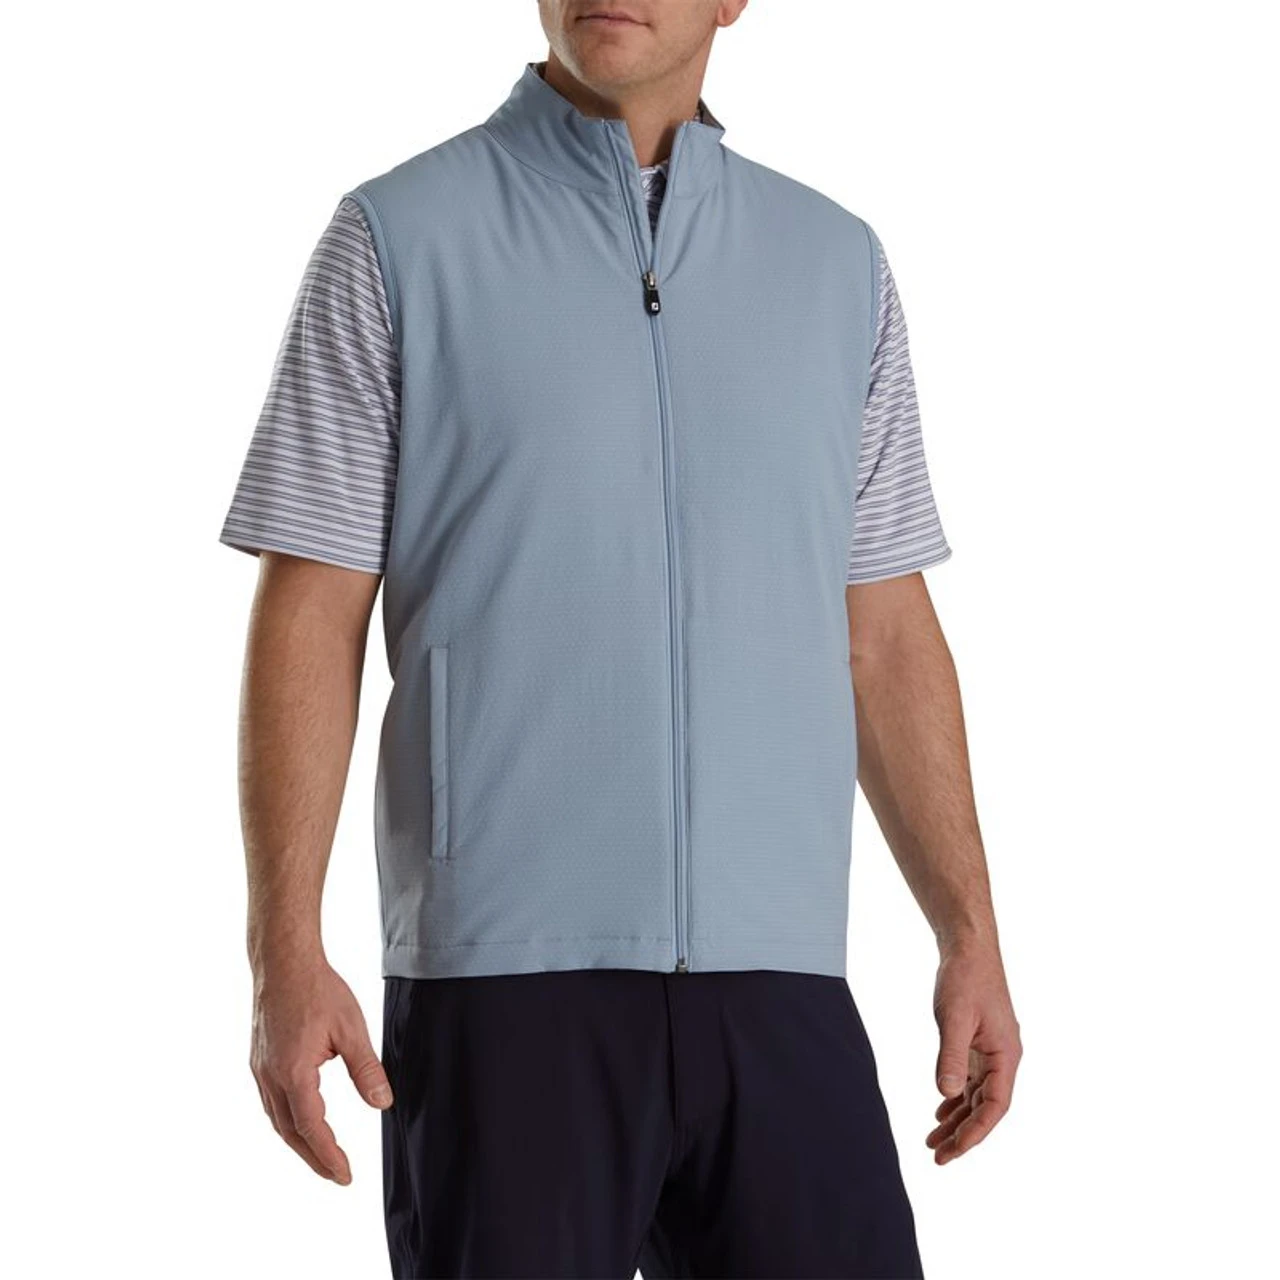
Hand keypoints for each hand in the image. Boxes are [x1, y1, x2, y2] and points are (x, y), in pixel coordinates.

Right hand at [249, 955, 393, 1183]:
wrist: (283, 962)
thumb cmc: (318, 989)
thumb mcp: (351, 1028)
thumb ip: (366, 1069)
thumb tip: (382, 1103)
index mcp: (293, 1073)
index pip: (312, 1129)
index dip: (329, 1156)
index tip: (346, 1175)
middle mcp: (270, 1077)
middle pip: (290, 1132)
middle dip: (313, 1158)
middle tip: (337, 1175)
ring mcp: (260, 1069)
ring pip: (277, 1119)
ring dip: (299, 1141)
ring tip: (322, 1155)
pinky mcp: (258, 1059)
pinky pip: (270, 1102)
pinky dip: (287, 1120)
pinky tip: (301, 1120)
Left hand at [926, 936, 1021, 1164]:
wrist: (969, 948)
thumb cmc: (965, 978)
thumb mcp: (955, 1017)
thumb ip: (951, 1056)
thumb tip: (945, 1093)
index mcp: (1007, 1055)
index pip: (995, 1107)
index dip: (975, 1133)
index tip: (953, 1152)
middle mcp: (1004, 1058)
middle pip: (986, 1107)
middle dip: (963, 1134)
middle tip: (937, 1156)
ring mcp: (993, 1051)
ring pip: (977, 1096)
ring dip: (958, 1119)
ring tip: (934, 1141)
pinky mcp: (980, 1043)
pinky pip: (971, 1080)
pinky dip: (957, 1097)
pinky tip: (941, 1110)